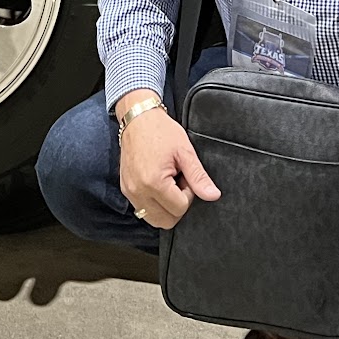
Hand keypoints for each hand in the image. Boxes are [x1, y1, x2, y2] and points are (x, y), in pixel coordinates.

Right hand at [119, 106, 220, 228]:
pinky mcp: (125, 189)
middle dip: (177, 205)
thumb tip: (213, 196)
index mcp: (154, 182)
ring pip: (153, 219)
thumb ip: (199, 177)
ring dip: (165, 207)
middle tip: (178, 182)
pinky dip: (154, 203)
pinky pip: (143, 209)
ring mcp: (129, 192)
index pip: (180, 208)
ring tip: (168, 183)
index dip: (188, 194)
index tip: (185, 176)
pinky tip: (157, 184)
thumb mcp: (185, 151)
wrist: (137, 117)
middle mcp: (138, 191)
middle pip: (166, 221)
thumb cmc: (161, 131)